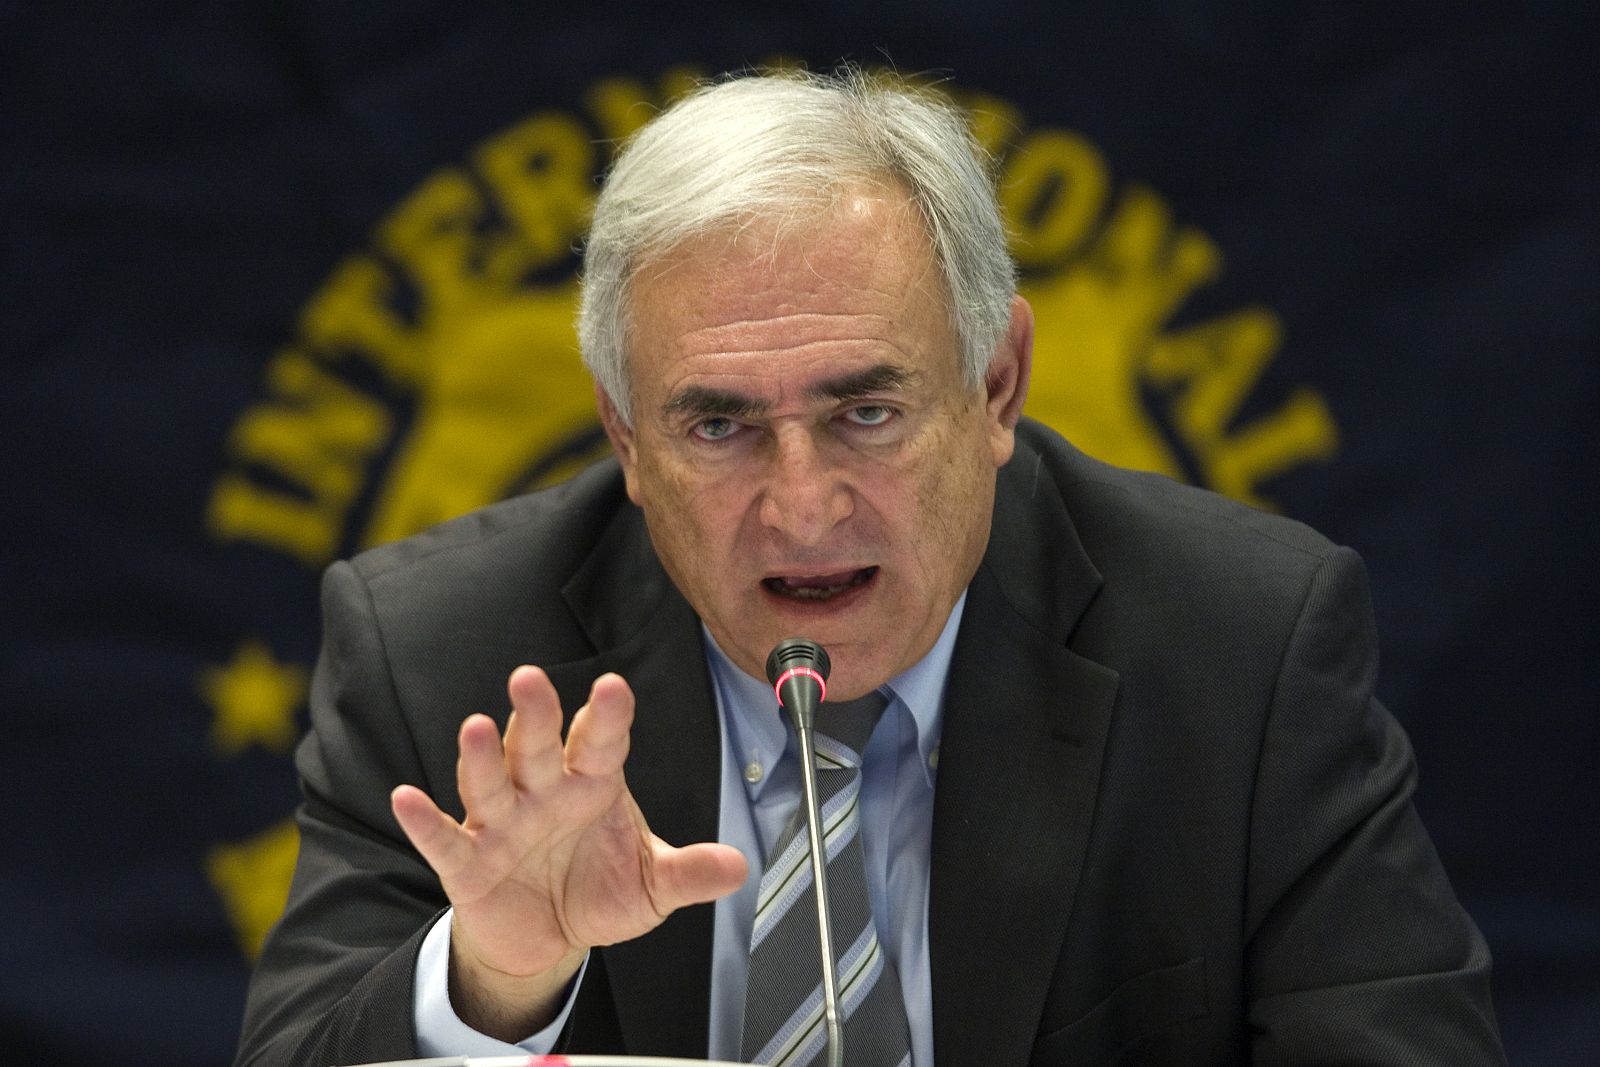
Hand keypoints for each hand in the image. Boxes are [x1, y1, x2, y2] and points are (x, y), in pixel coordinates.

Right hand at [390, 666, 747, 1039]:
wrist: (547, 937)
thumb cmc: (597, 890)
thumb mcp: (653, 886)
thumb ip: (690, 873)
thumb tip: (739, 866)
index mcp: (591, 784)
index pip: (601, 742)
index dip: (607, 716)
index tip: (614, 689)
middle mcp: (543, 792)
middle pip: (537, 746)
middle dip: (534, 714)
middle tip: (531, 680)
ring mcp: (501, 823)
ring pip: (489, 782)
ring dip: (481, 756)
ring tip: (475, 727)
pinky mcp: (467, 863)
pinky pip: (443, 838)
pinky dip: (423, 821)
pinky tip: (406, 799)